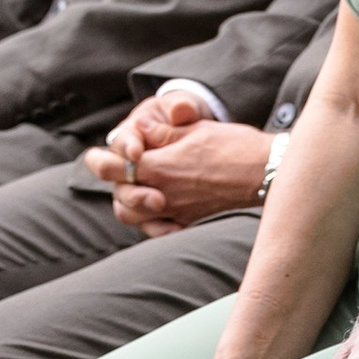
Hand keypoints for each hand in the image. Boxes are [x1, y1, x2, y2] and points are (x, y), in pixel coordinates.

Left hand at [84, 89, 275, 234]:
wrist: (264, 171)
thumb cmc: (233, 145)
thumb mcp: (192, 129)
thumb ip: (159, 134)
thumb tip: (139, 134)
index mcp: (158, 166)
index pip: (111, 168)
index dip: (97, 161)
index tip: (94, 156)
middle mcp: (162, 193)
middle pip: (119, 194)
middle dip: (114, 180)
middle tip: (115, 166)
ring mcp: (176, 211)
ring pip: (133, 215)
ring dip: (128, 200)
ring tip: (134, 186)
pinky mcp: (189, 220)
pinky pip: (157, 229)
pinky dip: (149, 221)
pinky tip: (156, 208)